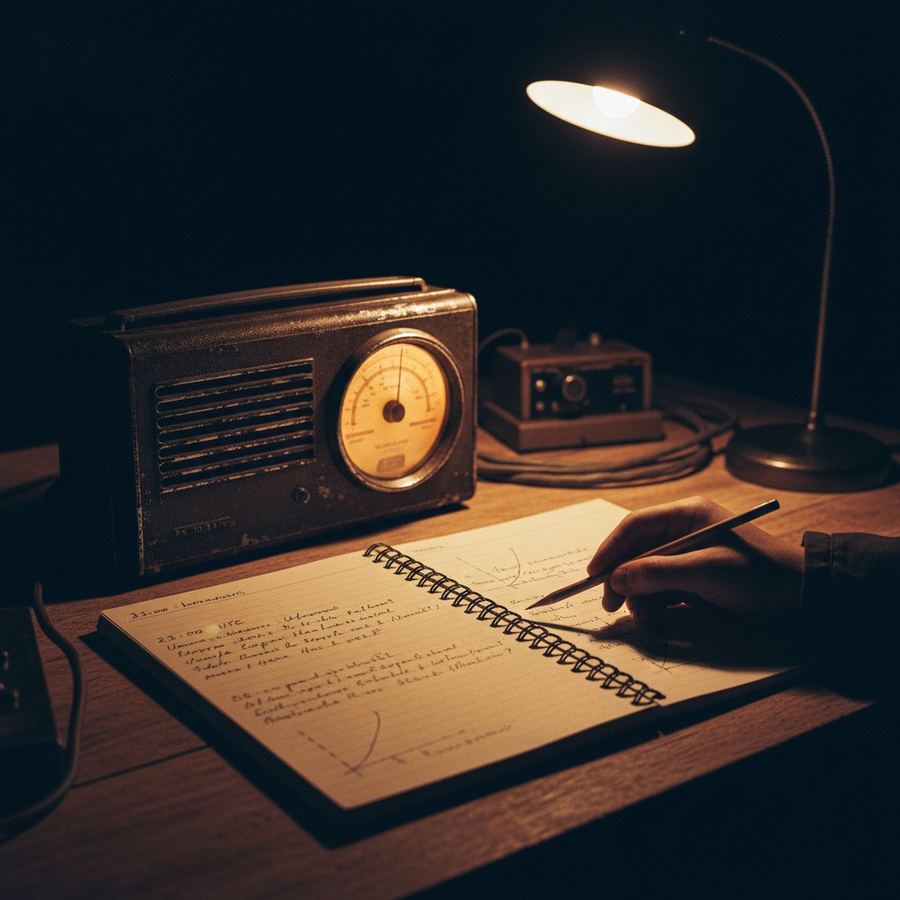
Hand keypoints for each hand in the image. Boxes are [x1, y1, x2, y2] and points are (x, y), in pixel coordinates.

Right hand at [587, 496, 802, 626]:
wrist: (804, 600)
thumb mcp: (705, 572)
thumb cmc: (758, 576)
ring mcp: (690, 559)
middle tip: (612, 606)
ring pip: (647, 577)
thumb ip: (657, 573)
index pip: (635, 526)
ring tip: (650, 620)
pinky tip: (663, 620)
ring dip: (642, 599)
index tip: (594, 575)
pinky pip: (663, 592)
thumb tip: (616, 579)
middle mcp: (685, 533)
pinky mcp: (697, 583)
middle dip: (625, 580)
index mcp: (688, 516)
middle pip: (637, 553)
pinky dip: (657, 607)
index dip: (611, 549)